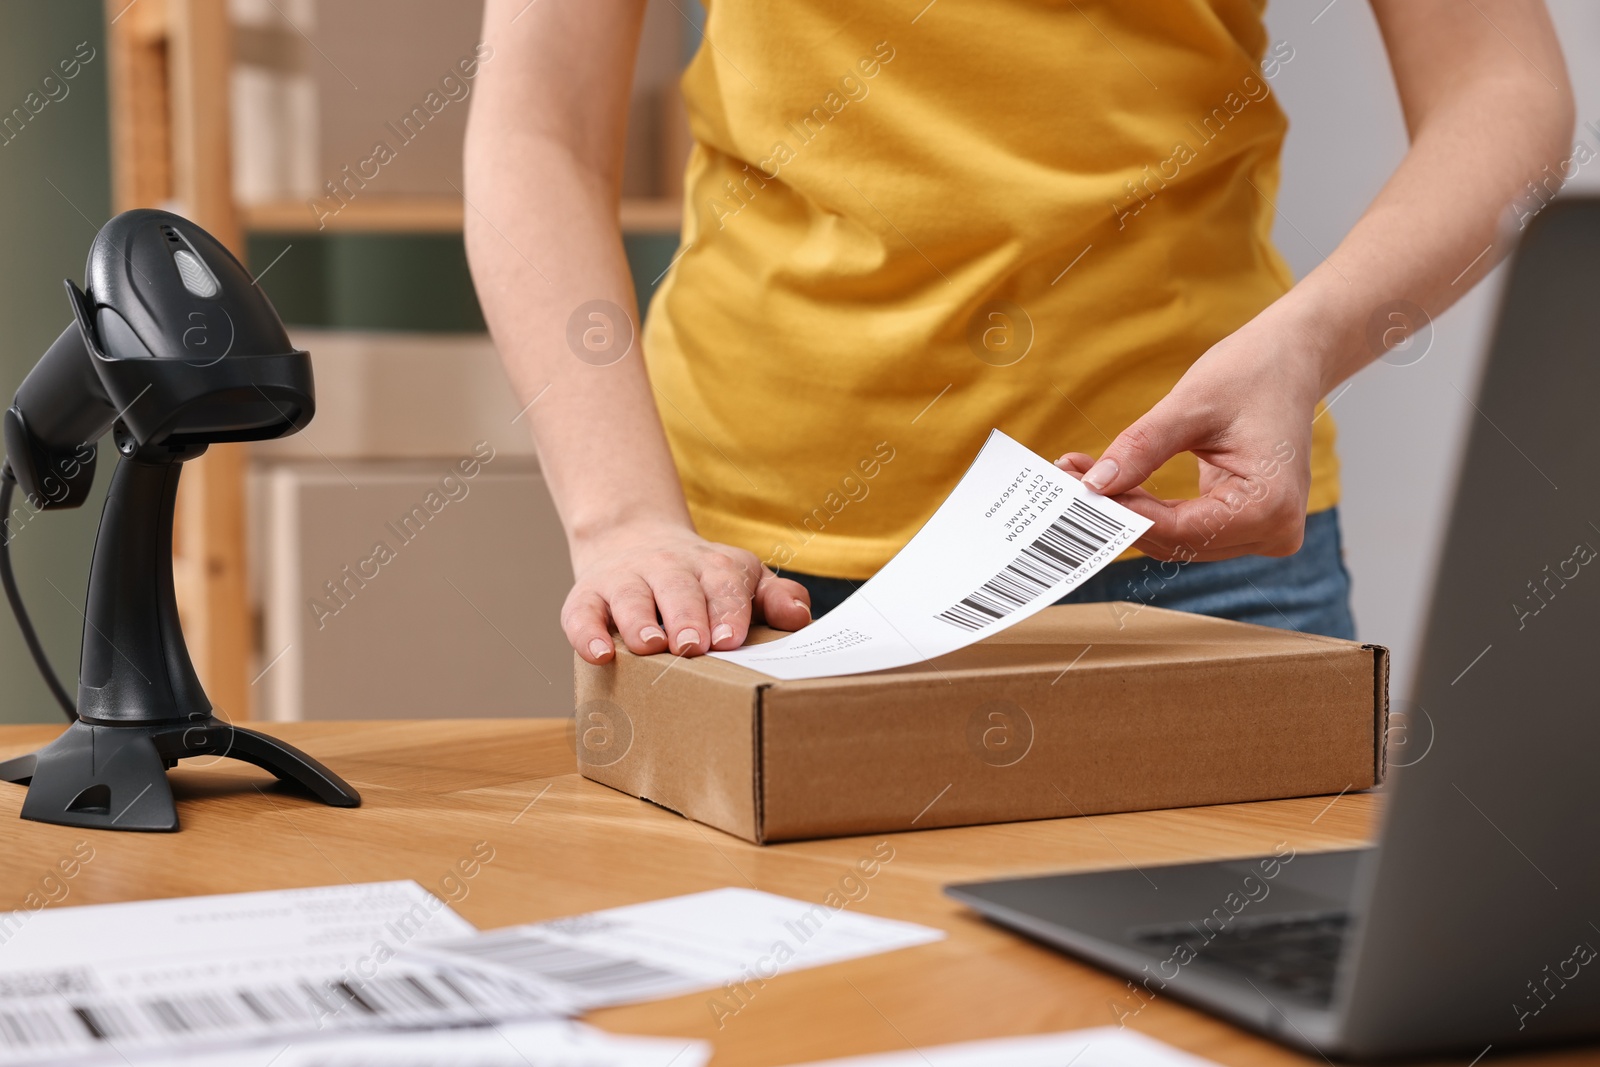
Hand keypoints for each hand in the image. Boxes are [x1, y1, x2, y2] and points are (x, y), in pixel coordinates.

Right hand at [563, 522, 812, 663]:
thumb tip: (799, 617)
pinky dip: (587, 633)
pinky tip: (599, 654)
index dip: (727, 611)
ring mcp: (625, 580)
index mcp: (714, 567)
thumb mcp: (743, 580)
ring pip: (631, 597)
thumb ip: (775, 598)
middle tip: (693, 646)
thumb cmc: (702, 580)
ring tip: (650, 647)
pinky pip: (582, 613)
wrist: (634, 541)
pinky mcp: (587, 597)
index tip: (730, 639)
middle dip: (686, 617)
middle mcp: (668, 568)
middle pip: (678, 589)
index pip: (724, 584)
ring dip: (639, 622)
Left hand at [1056, 315, 1321, 561]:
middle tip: (1067, 477)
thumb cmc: (1253, 372)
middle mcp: (1272, 531)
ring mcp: (1261, 532)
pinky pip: (1186, 528)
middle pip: (1174, 540)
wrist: (1291, 359)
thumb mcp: (1191, 405)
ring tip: (1080, 475)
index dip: (1123, 512)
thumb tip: (1093, 485)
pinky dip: (1149, 508)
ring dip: (1128, 511)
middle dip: (1119, 510)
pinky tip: (1112, 484)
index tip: (1074, 487)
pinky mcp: (1244, 524)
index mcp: (1269, 506)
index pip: (1178, 528)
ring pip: (1175, 539)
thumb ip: (1141, 449)